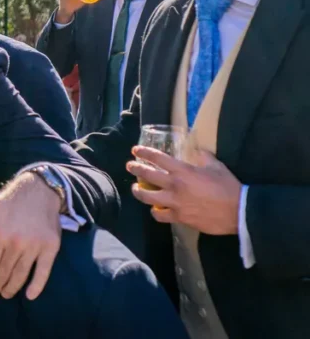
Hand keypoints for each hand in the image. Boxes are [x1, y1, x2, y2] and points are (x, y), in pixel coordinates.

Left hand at [0, 171, 61, 300]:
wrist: (39, 190)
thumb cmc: (10, 200)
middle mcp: (17, 242)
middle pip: (4, 272)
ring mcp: (35, 246)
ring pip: (21, 274)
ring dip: (11, 288)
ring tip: (5, 294)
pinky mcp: (51, 248)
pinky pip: (44, 272)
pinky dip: (37, 286)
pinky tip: (30, 295)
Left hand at [127, 146, 241, 234]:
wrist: (239, 211)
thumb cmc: (228, 187)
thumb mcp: (216, 166)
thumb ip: (204, 157)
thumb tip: (198, 151)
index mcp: (183, 171)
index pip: (157, 158)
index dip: (144, 153)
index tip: (135, 151)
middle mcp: (175, 186)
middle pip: (147, 175)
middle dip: (135, 169)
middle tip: (130, 166)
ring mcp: (175, 203)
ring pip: (147, 197)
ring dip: (139, 191)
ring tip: (136, 188)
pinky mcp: (179, 218)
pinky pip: (160, 215)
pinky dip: (155, 211)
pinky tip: (154, 209)